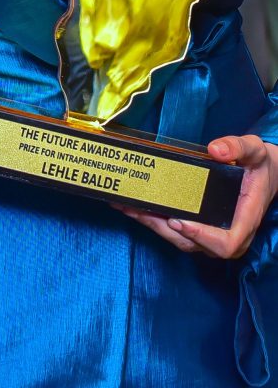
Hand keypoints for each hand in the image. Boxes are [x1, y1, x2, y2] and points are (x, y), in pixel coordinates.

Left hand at [118, 135, 277, 256]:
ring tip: (127, 207)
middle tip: (137, 210)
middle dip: (162, 228)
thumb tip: (216, 149)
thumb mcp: (254, 150)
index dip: (201, 237)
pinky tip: (134, 206)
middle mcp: (227, 233)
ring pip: (180, 239)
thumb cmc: (259, 166)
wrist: (263, 174)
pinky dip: (155, 220)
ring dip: (153, 225)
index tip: (179, 221)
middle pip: (193, 244)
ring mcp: (212, 233)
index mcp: (244, 220)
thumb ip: (238, 147)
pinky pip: (177, 231)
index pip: (225, 243)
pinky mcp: (200, 227)